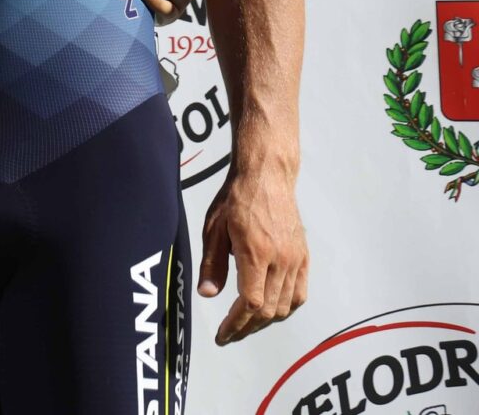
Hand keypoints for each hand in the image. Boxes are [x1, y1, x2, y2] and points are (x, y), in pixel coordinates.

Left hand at [198, 167, 307, 344]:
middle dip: (247, 328)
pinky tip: (270, 311)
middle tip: (229, 334)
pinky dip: (286, 308)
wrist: (267, 177)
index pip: (251, 303)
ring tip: (245, 324)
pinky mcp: (304, 257)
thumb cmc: (236, 199)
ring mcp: (296, 259)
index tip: (222, 335)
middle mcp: (281, 260)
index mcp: (256, 252)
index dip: (236, 324)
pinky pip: (300, 293)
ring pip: (285, 306)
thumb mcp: (214, 228)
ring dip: (265, 321)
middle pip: (268, 310)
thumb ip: (212, 264)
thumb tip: (207, 294)